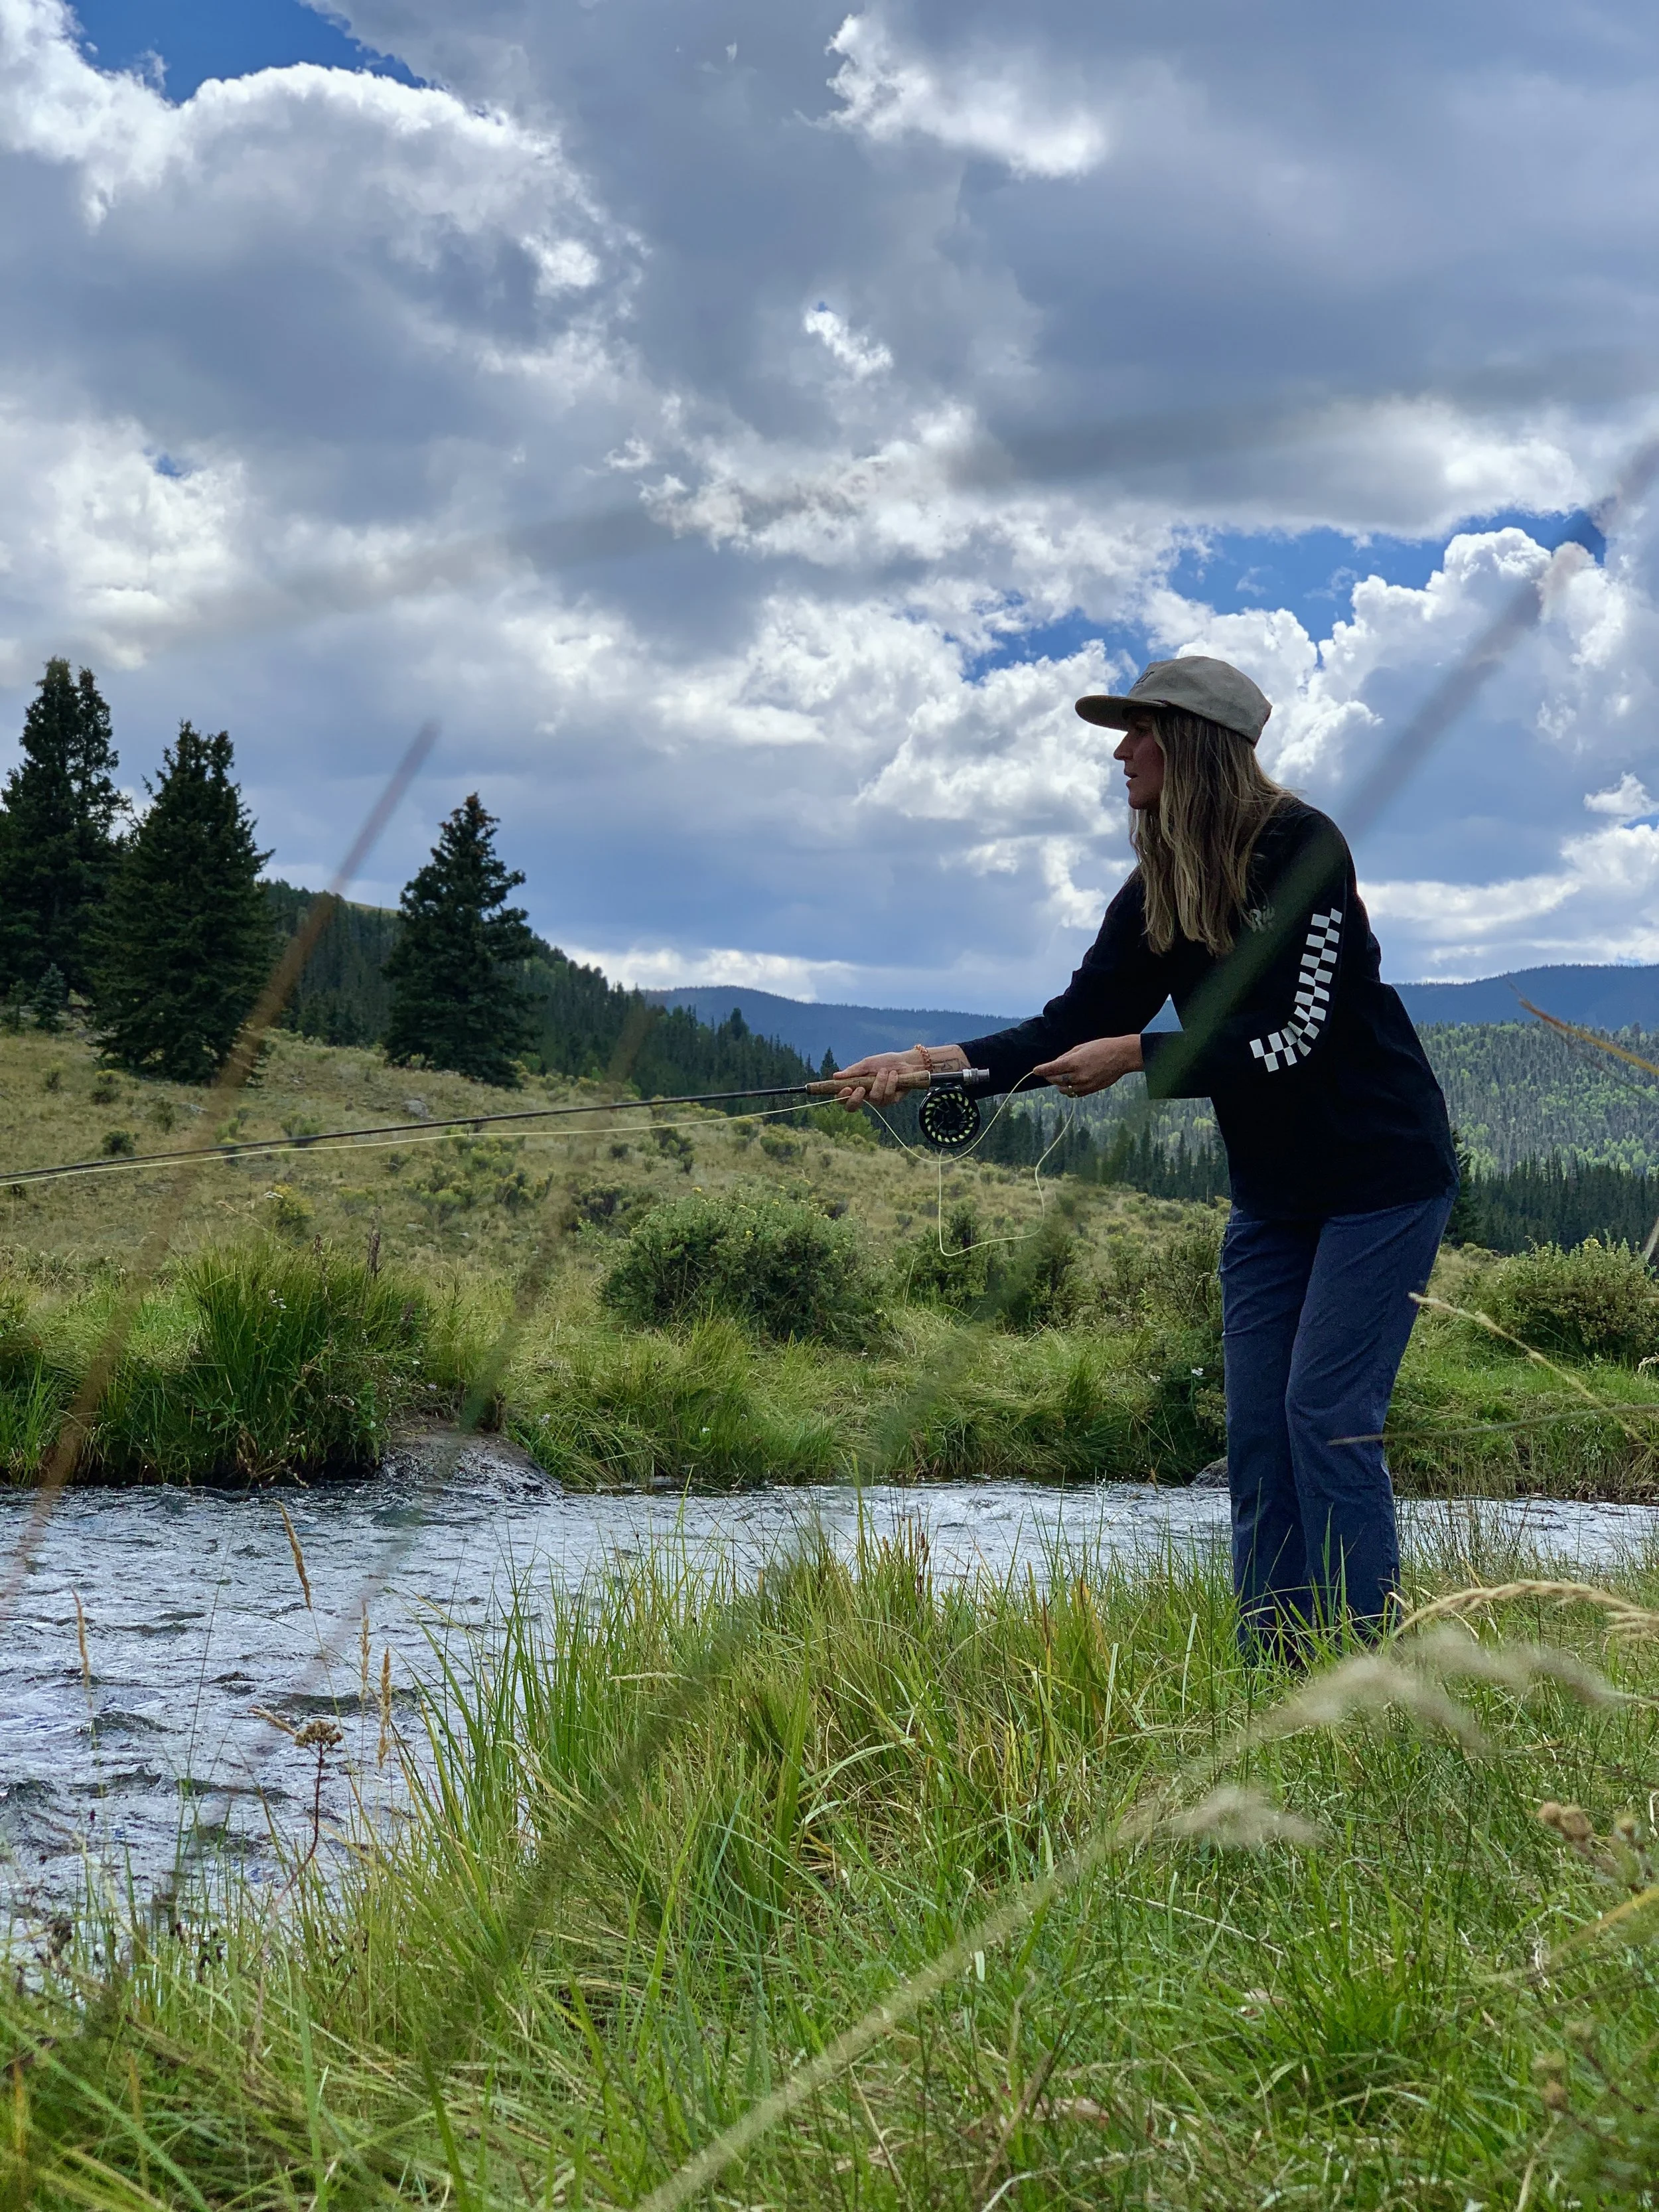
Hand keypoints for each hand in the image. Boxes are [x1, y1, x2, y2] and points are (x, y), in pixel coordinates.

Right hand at [832, 1044, 965, 1108]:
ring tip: (885, 1071)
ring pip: (874, 1098)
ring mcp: (879, 1100)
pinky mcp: (892, 1100)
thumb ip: (853, 1071)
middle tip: (860, 1088)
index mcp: (857, 1087)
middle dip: (855, 1100)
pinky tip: (894, 1075)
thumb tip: (835, 1076)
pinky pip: (888, 1096)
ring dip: (880, 1082)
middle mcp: (866, 1096)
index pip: (843, 1098)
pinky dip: (891, 1083)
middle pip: (853, 1107)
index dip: (841, 1097)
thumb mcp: (867, 1064)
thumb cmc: (885, 1062)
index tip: (847, 1088)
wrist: (906, 1062)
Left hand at [1032, 1034, 1142, 1097]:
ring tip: (1059, 1078)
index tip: (1035, 1071)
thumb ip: (1066, 1056)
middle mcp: (1078, 1075)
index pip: (1051, 1069)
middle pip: (1055, 1080)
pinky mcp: (1091, 1090)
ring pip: (1063, 1089)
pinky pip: (1074, 1094)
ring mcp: (1085, 1084)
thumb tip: (1055, 1064)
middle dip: (1048, 1076)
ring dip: (1058, 1084)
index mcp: (1074, 1062)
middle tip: (1047, 1073)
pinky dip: (1069, 1090)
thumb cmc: (1102, 1047)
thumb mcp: (1081, 1047)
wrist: (1121, 1056)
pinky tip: (1070, 1084)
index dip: (1041, 1070)